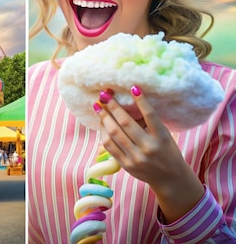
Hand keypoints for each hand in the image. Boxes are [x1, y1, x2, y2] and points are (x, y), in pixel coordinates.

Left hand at [95, 85, 203, 221]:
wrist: (170, 180)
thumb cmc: (168, 153)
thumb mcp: (165, 136)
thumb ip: (150, 124)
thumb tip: (129, 105)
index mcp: (162, 138)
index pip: (150, 116)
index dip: (141, 101)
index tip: (133, 88)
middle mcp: (148, 148)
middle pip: (126, 123)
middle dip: (113, 106)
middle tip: (104, 94)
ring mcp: (136, 157)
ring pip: (114, 133)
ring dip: (104, 117)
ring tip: (98, 106)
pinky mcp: (126, 165)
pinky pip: (109, 146)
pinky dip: (103, 132)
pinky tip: (101, 123)